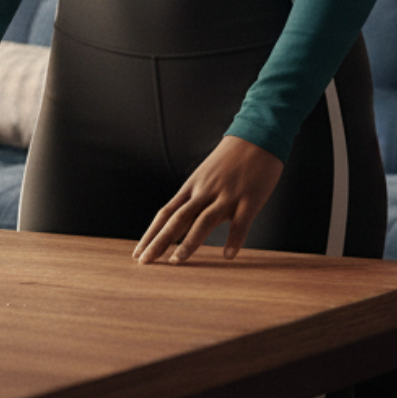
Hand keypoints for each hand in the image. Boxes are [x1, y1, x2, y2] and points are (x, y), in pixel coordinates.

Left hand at [133, 135, 282, 264]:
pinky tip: (228, 255)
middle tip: (145, 261)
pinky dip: (234, 239)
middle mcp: (205, 191)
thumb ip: (196, 197)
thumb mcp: (206, 175)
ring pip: (204, 220)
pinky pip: (241, 222)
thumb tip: (184, 221)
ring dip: (190, 242)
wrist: (258, 136)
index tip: (139, 253)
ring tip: (177, 261)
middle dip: (160, 241)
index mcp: (193, 186)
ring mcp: (227, 195)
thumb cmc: (231, 158)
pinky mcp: (249, 198)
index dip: (152, 234)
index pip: (166, 213)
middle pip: (178, 218)